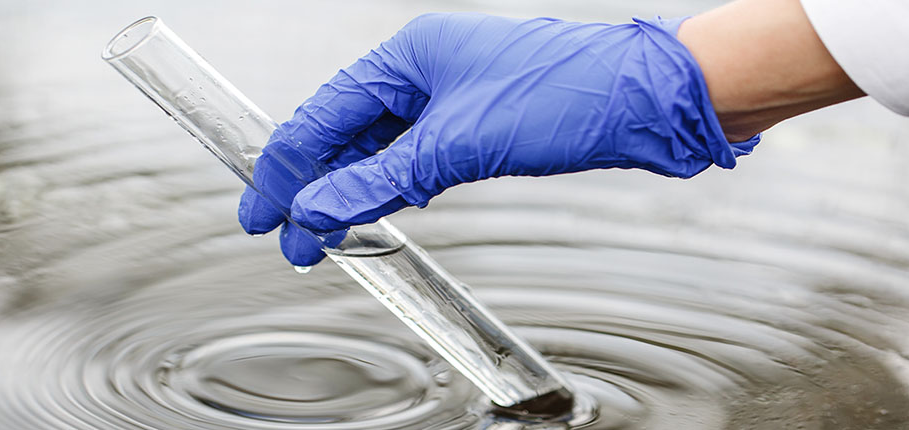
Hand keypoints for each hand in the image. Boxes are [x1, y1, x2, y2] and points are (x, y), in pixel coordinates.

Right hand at [239, 13, 758, 265]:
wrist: (647, 101)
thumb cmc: (567, 94)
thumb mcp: (460, 142)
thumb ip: (382, 178)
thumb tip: (319, 209)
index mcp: (408, 57)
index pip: (324, 114)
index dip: (285, 167)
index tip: (261, 212)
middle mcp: (423, 72)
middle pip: (344, 133)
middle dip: (312, 188)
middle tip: (288, 238)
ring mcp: (449, 99)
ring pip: (377, 150)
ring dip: (348, 193)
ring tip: (321, 238)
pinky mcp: (475, 126)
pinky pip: (412, 159)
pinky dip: (387, 188)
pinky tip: (370, 212)